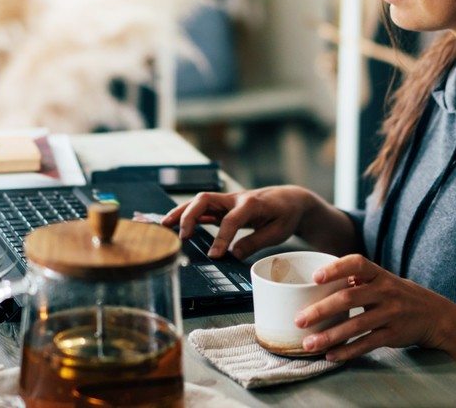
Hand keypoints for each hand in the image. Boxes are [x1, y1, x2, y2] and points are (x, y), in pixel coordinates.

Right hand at [160, 185, 319, 259]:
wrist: (291, 199)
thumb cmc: (285, 214)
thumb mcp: (277, 232)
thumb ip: (255, 242)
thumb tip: (233, 254)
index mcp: (252, 204)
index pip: (231, 220)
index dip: (221, 238)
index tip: (214, 256)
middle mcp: (237, 198)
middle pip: (206, 200)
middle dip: (190, 216)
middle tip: (181, 236)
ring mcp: (229, 200)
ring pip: (200, 201)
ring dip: (182, 212)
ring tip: (164, 225)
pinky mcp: (224, 205)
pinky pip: (203, 208)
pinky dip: (188, 214)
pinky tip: (174, 224)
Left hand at [294, 254, 455, 361]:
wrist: (434, 315)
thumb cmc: (397, 294)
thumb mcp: (382, 280)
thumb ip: (356, 279)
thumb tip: (317, 280)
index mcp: (379, 274)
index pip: (357, 264)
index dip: (336, 268)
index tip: (315, 277)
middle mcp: (386, 291)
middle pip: (350, 297)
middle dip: (322, 310)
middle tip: (299, 320)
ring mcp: (391, 313)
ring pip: (356, 325)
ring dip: (330, 336)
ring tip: (308, 344)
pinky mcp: (393, 334)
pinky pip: (367, 344)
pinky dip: (348, 351)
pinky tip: (331, 355)